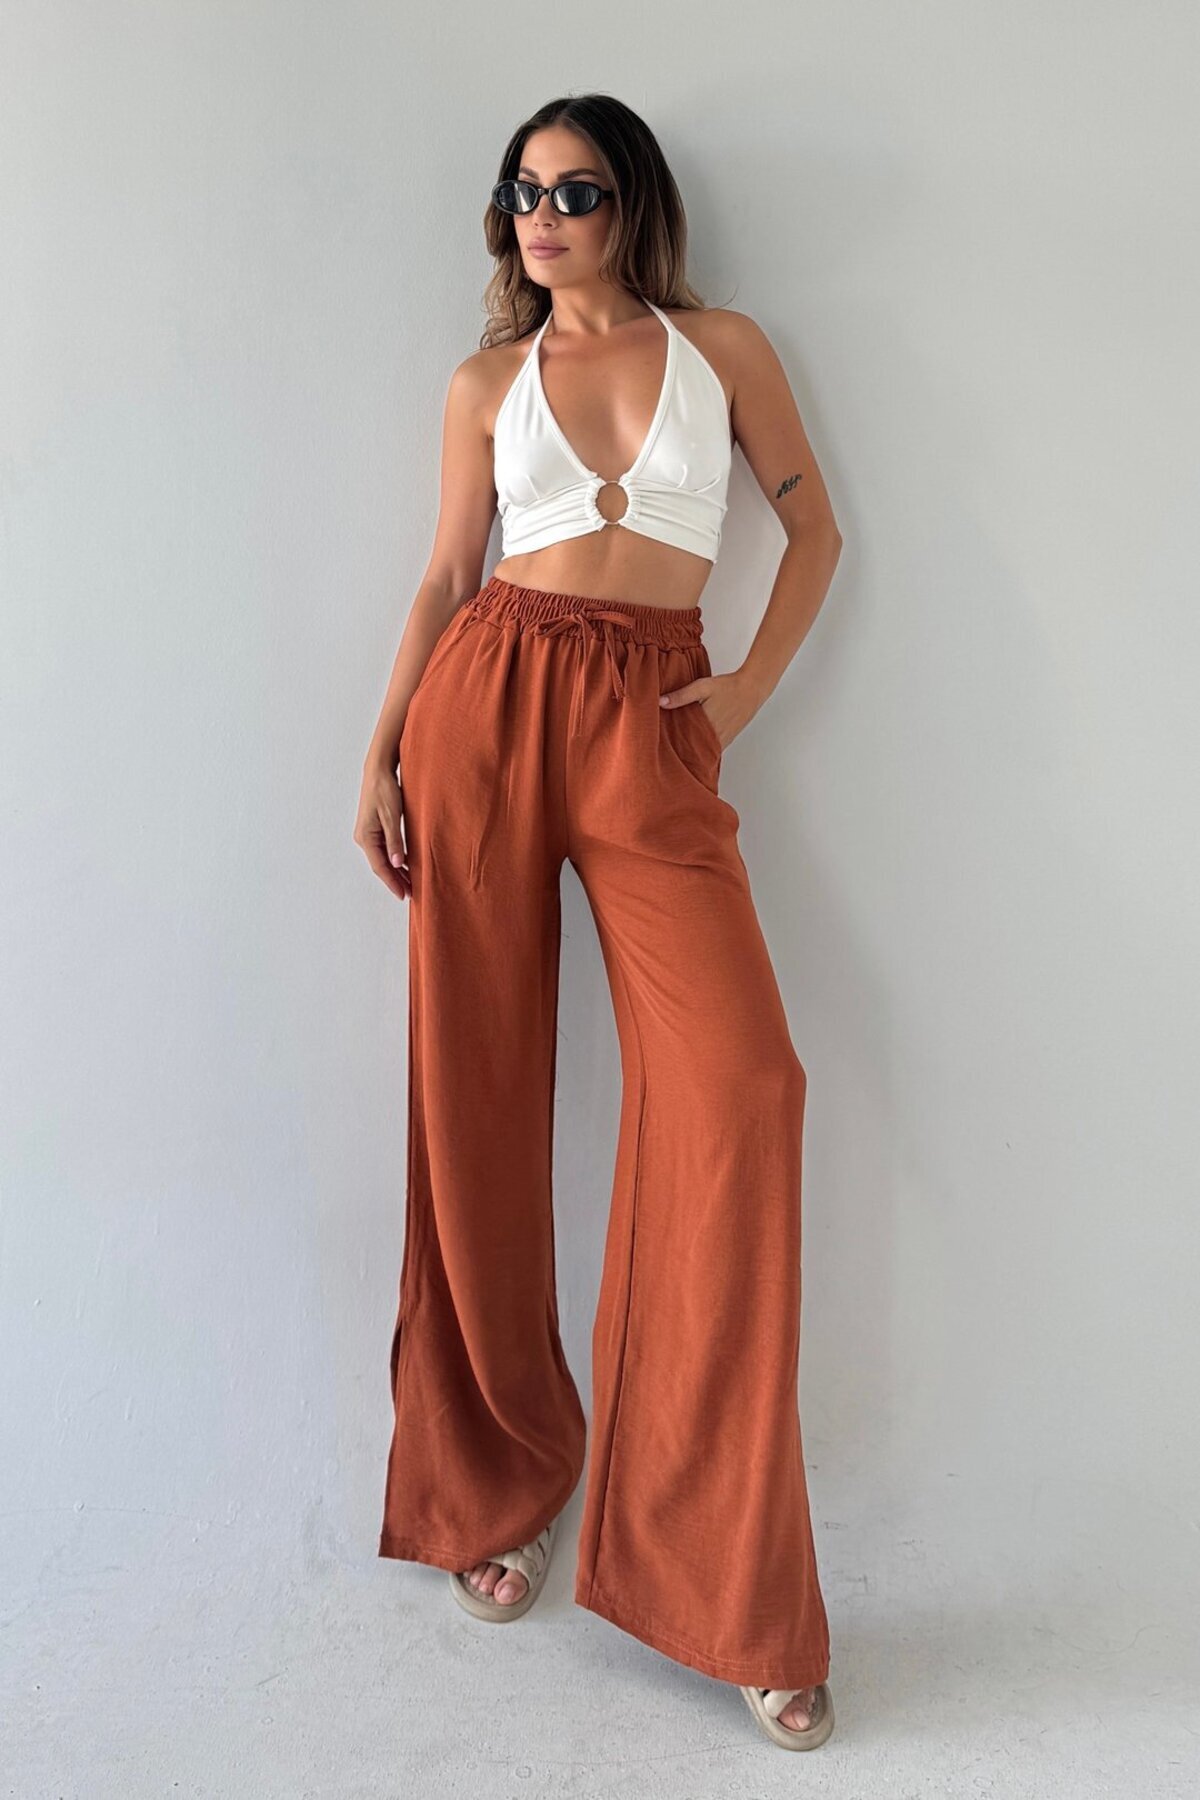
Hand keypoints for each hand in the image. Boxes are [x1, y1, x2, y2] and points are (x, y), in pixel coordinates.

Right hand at [354, 756, 410, 899]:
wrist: (378, 771)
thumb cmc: (384, 790)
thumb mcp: (392, 816)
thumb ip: (395, 841)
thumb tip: (396, 864)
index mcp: (366, 837)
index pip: (380, 867)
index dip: (392, 882)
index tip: (404, 894)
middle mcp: (364, 838)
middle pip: (380, 866)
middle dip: (395, 880)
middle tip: (410, 893)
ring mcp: (368, 834)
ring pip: (383, 858)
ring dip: (396, 871)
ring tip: (410, 883)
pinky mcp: (374, 828)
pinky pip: (384, 849)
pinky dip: (395, 859)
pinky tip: (405, 864)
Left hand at [658, 666, 764, 752]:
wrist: (752, 688)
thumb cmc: (727, 686)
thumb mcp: (702, 687)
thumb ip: (681, 696)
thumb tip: (660, 702)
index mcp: (705, 725)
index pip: (683, 742)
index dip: (670, 745)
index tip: (659, 747)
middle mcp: (715, 736)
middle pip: (692, 750)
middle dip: (679, 751)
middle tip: (665, 753)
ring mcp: (723, 740)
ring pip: (703, 752)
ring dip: (691, 752)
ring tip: (677, 753)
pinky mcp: (728, 739)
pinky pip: (712, 750)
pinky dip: (703, 750)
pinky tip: (694, 747)